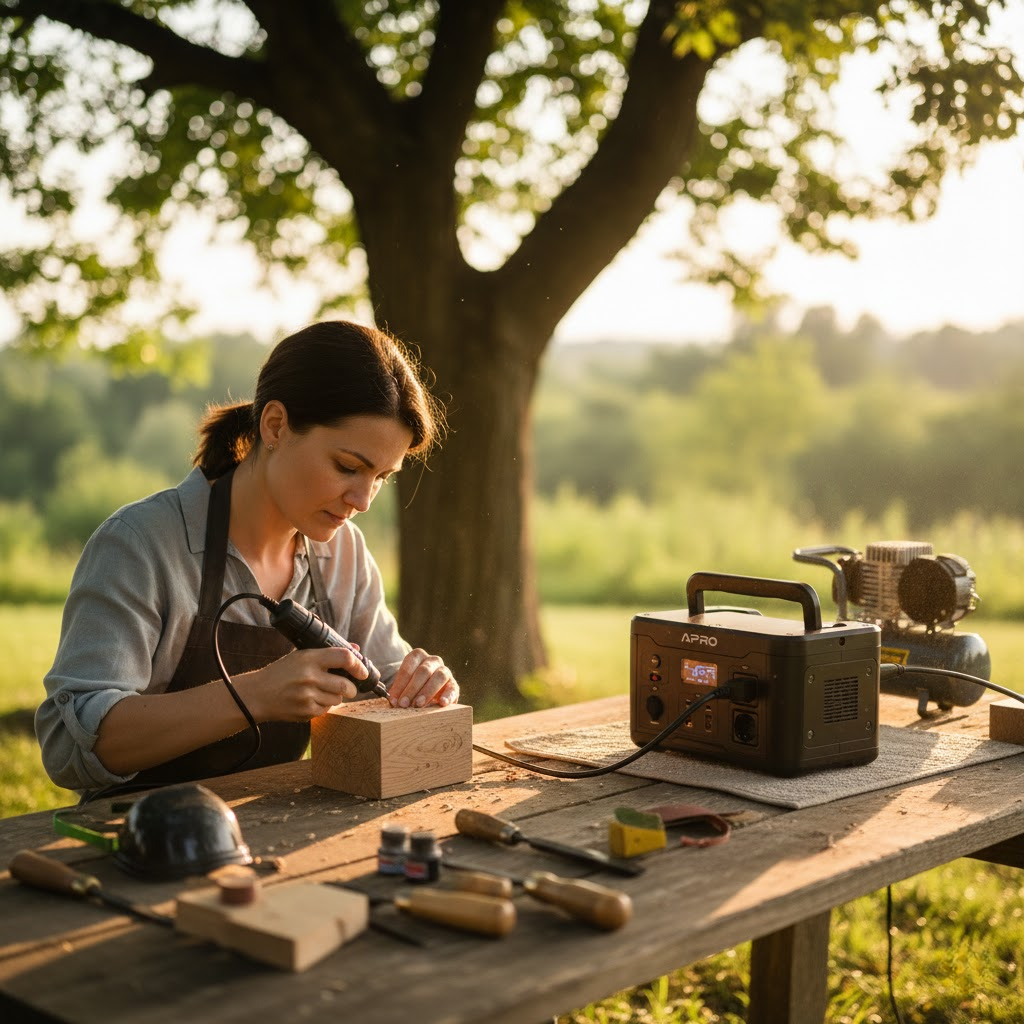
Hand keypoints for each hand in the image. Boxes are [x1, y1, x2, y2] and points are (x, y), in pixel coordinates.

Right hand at [239, 647, 363, 721]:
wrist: (258, 694)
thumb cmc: (282, 672)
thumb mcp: (302, 656)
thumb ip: (329, 653)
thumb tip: (356, 649)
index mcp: (309, 658)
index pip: (344, 657)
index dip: (358, 664)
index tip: (362, 671)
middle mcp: (309, 677)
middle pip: (346, 685)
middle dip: (351, 687)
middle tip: (348, 686)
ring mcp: (307, 696)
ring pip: (338, 699)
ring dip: (336, 696)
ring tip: (322, 691)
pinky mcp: (305, 712)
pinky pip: (327, 710)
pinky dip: (324, 705)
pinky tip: (312, 700)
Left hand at [387, 649, 458, 708]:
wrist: (428, 692)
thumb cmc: (411, 687)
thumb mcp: (402, 685)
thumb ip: (397, 691)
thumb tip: (393, 701)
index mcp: (417, 656)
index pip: (408, 667)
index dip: (400, 684)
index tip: (393, 700)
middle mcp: (432, 660)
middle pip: (423, 671)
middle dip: (412, 689)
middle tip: (404, 704)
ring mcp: (445, 671)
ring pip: (439, 676)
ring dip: (427, 692)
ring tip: (418, 705)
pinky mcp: (453, 684)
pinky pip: (452, 688)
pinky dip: (448, 696)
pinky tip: (442, 703)